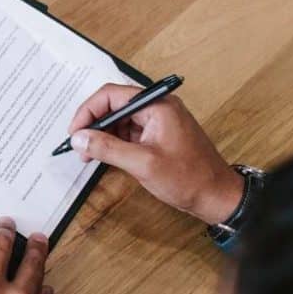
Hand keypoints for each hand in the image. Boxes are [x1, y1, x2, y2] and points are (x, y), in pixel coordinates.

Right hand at [67, 83, 243, 224]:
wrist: (218, 197)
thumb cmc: (188, 179)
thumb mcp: (142, 164)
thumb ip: (107, 148)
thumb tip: (78, 139)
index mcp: (157, 106)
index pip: (112, 95)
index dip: (88, 111)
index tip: (74, 132)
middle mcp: (157, 107)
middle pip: (113, 105)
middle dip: (92, 124)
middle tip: (78, 145)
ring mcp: (158, 121)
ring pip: (118, 119)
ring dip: (101, 135)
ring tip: (88, 155)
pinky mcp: (157, 135)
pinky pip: (128, 132)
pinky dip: (112, 142)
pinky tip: (103, 156)